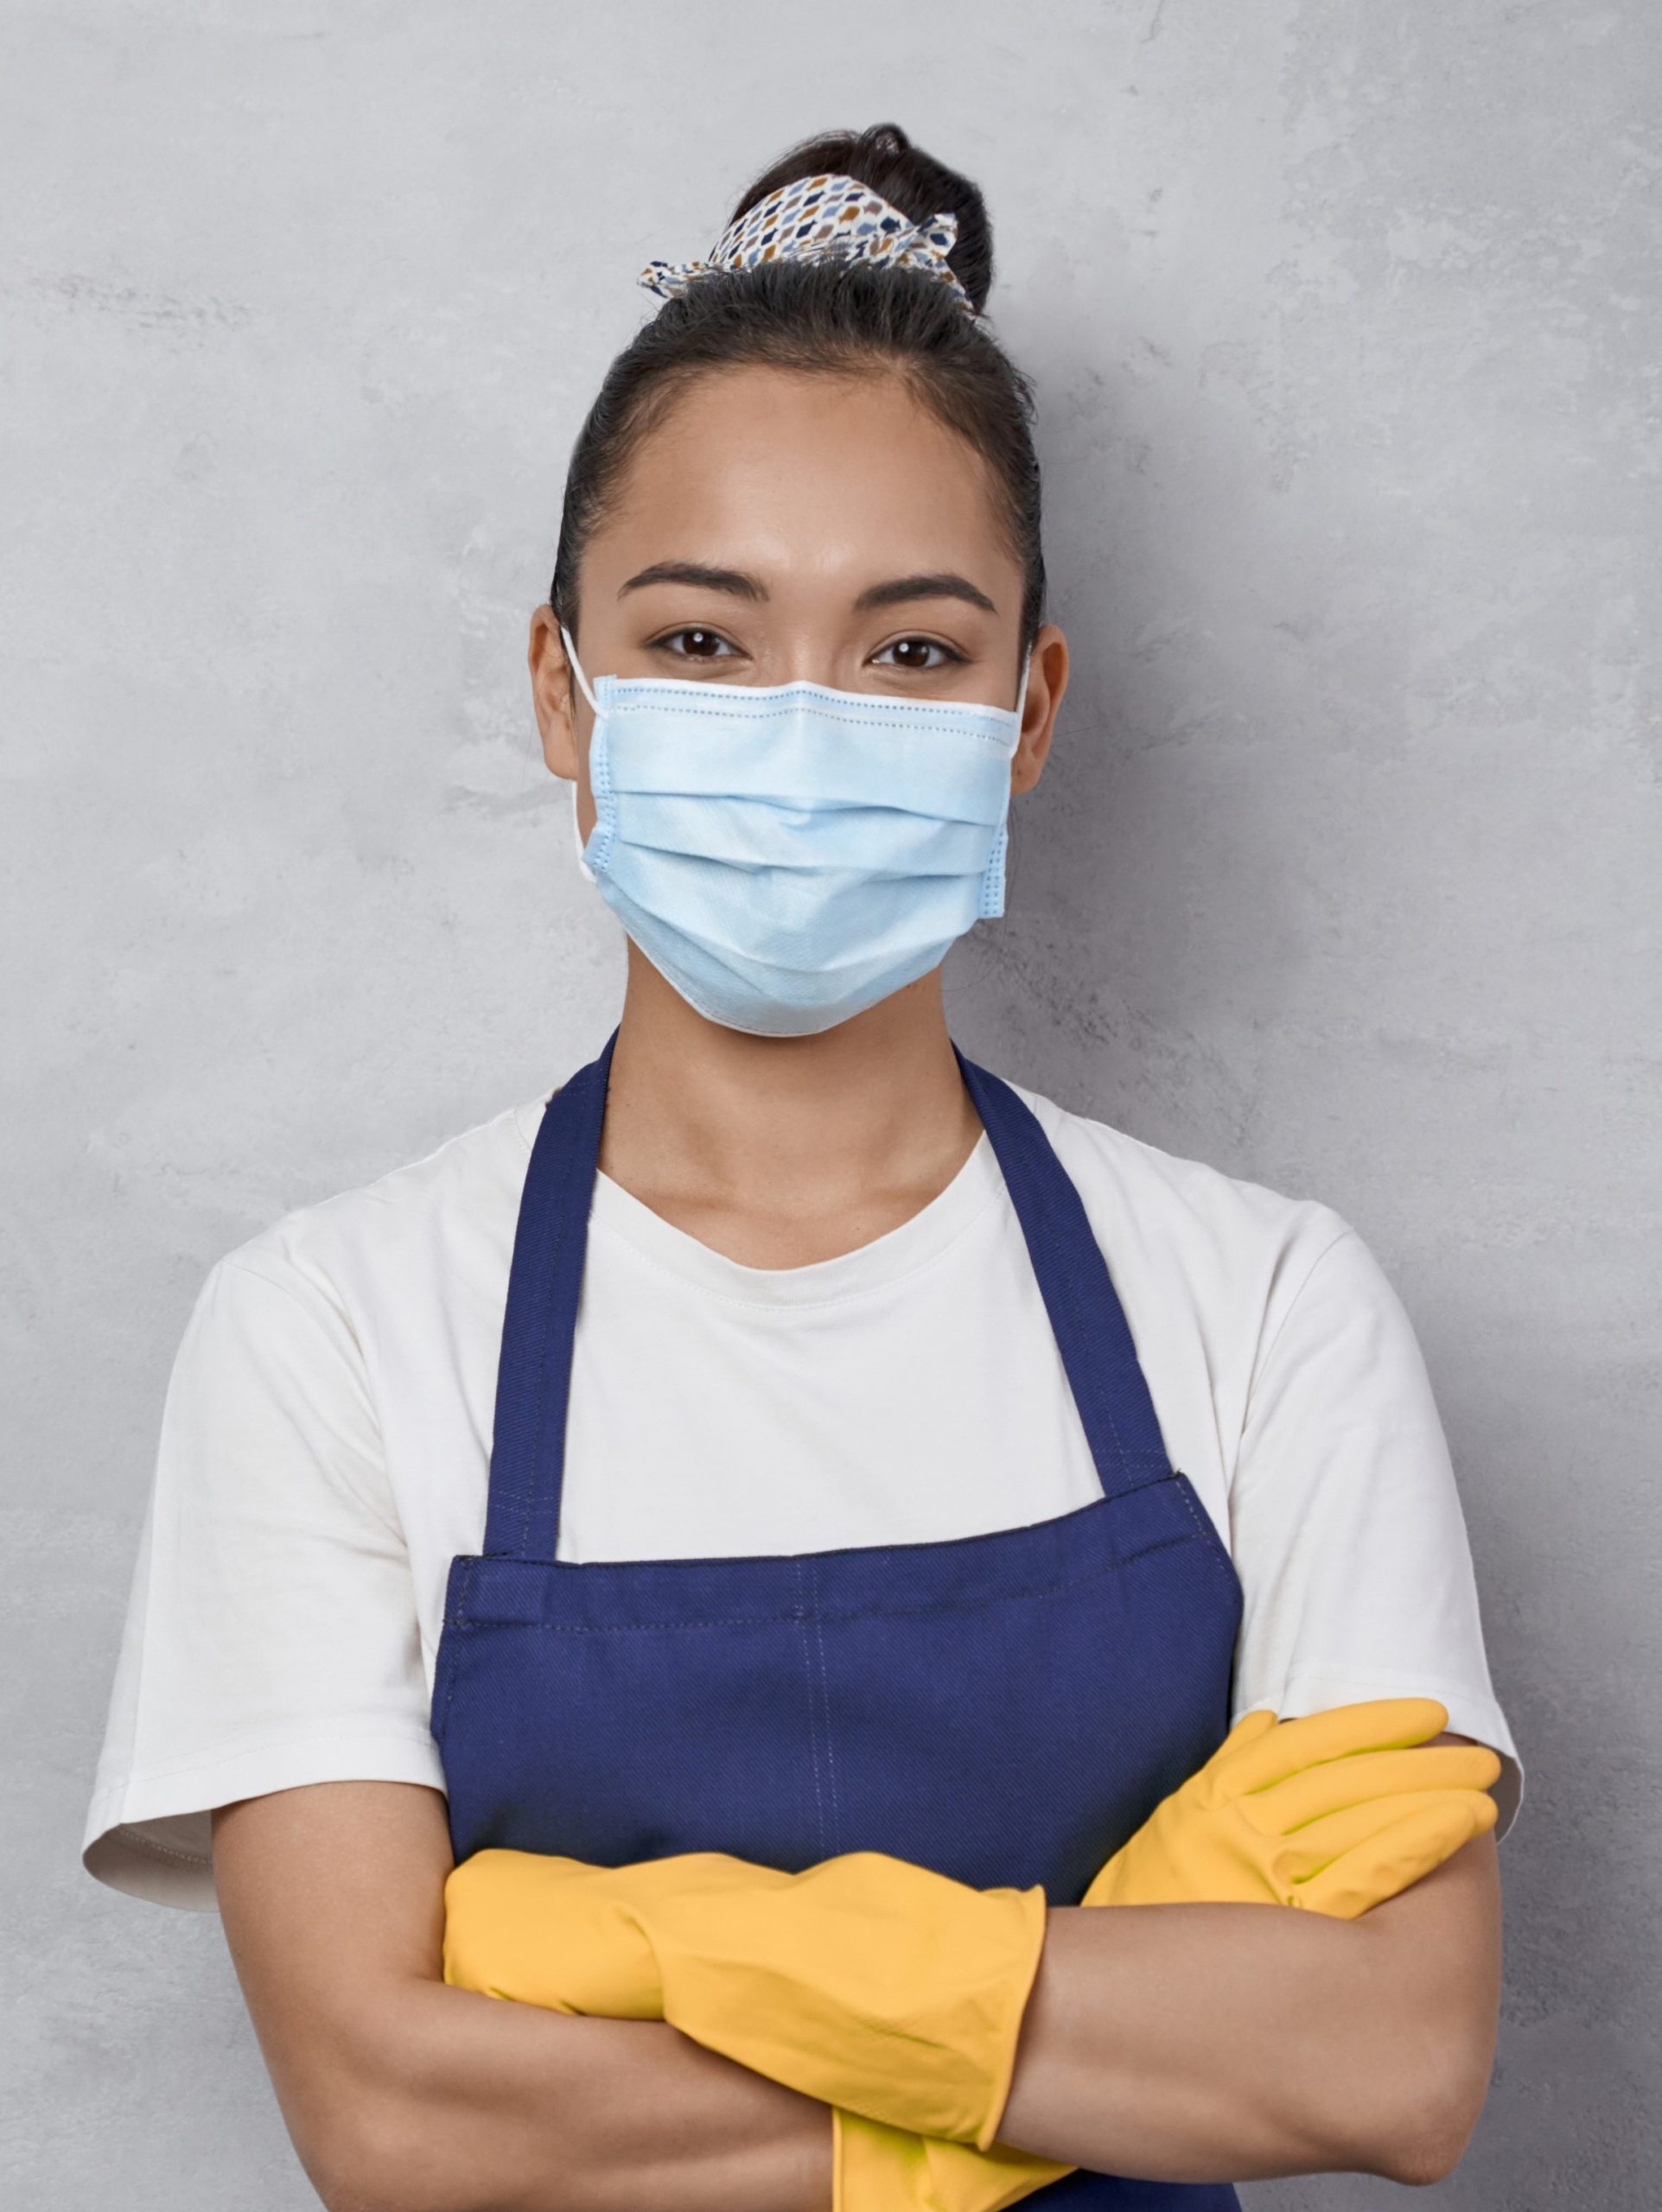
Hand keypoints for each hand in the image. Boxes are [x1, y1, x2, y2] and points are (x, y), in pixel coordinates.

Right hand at [1081, 1697, 1499, 1916]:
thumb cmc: (1141, 1917)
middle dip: (1422, 1764)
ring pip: (1375, 1825)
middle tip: (1472, 1752)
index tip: (1425, 1714)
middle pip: (1358, 1783)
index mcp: (1220, 1805)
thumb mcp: (1174, 1832)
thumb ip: (1225, 1778)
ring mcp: (1279, 1888)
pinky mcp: (1305, 1943)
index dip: (1376, 1727)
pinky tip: (1456, 1831)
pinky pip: (1376, 1879)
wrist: (1099, 2009)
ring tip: (1477, 1787)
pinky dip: (1420, 1847)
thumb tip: (1270, 1728)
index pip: (1316, 1748)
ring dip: (1433, 1800)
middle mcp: (1251, 1835)